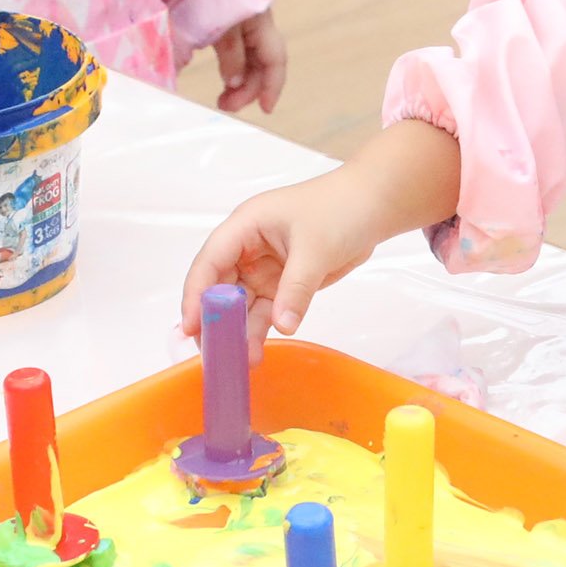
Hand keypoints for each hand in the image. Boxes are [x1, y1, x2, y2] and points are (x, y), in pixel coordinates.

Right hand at [179, 120, 462, 349]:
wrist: (374, 206)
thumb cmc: (340, 210)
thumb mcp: (315, 248)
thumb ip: (296, 289)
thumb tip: (281, 326)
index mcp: (246, 226)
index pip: (211, 261)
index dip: (197, 294)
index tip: (191, 326)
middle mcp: (248, 247)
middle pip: (221, 286)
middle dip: (216, 320)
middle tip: (214, 353)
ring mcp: (265, 266)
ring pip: (243, 303)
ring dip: (241, 330)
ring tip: (244, 360)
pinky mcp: (283, 281)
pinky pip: (265, 309)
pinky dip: (261, 329)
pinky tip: (258, 350)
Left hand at [212, 11, 287, 114]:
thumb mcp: (221, 24)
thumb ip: (231, 52)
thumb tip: (235, 83)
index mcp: (261, 23)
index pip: (275, 60)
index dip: (272, 87)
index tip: (266, 109)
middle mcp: (258, 26)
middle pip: (263, 65)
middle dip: (248, 90)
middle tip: (226, 106)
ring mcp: (246, 26)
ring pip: (251, 63)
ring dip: (241, 84)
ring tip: (223, 101)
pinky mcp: (232, 25)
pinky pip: (240, 55)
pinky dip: (234, 71)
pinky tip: (227, 83)